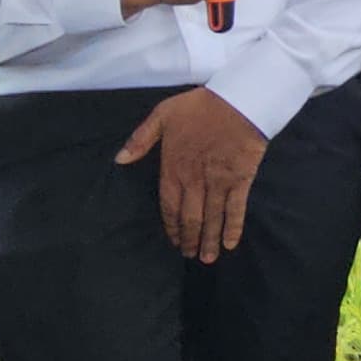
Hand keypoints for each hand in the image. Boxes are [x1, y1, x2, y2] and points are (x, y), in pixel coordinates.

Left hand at [117, 87, 269, 261]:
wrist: (239, 101)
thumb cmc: (200, 107)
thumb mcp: (163, 115)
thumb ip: (141, 139)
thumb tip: (119, 159)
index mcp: (174, 167)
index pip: (168, 205)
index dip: (171, 225)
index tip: (173, 240)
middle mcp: (194, 181)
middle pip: (190, 218)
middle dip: (188, 239)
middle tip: (188, 255)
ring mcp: (218, 183)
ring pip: (211, 219)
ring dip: (207, 241)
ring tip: (206, 259)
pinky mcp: (240, 181)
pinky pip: (236, 210)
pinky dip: (232, 229)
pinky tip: (229, 244)